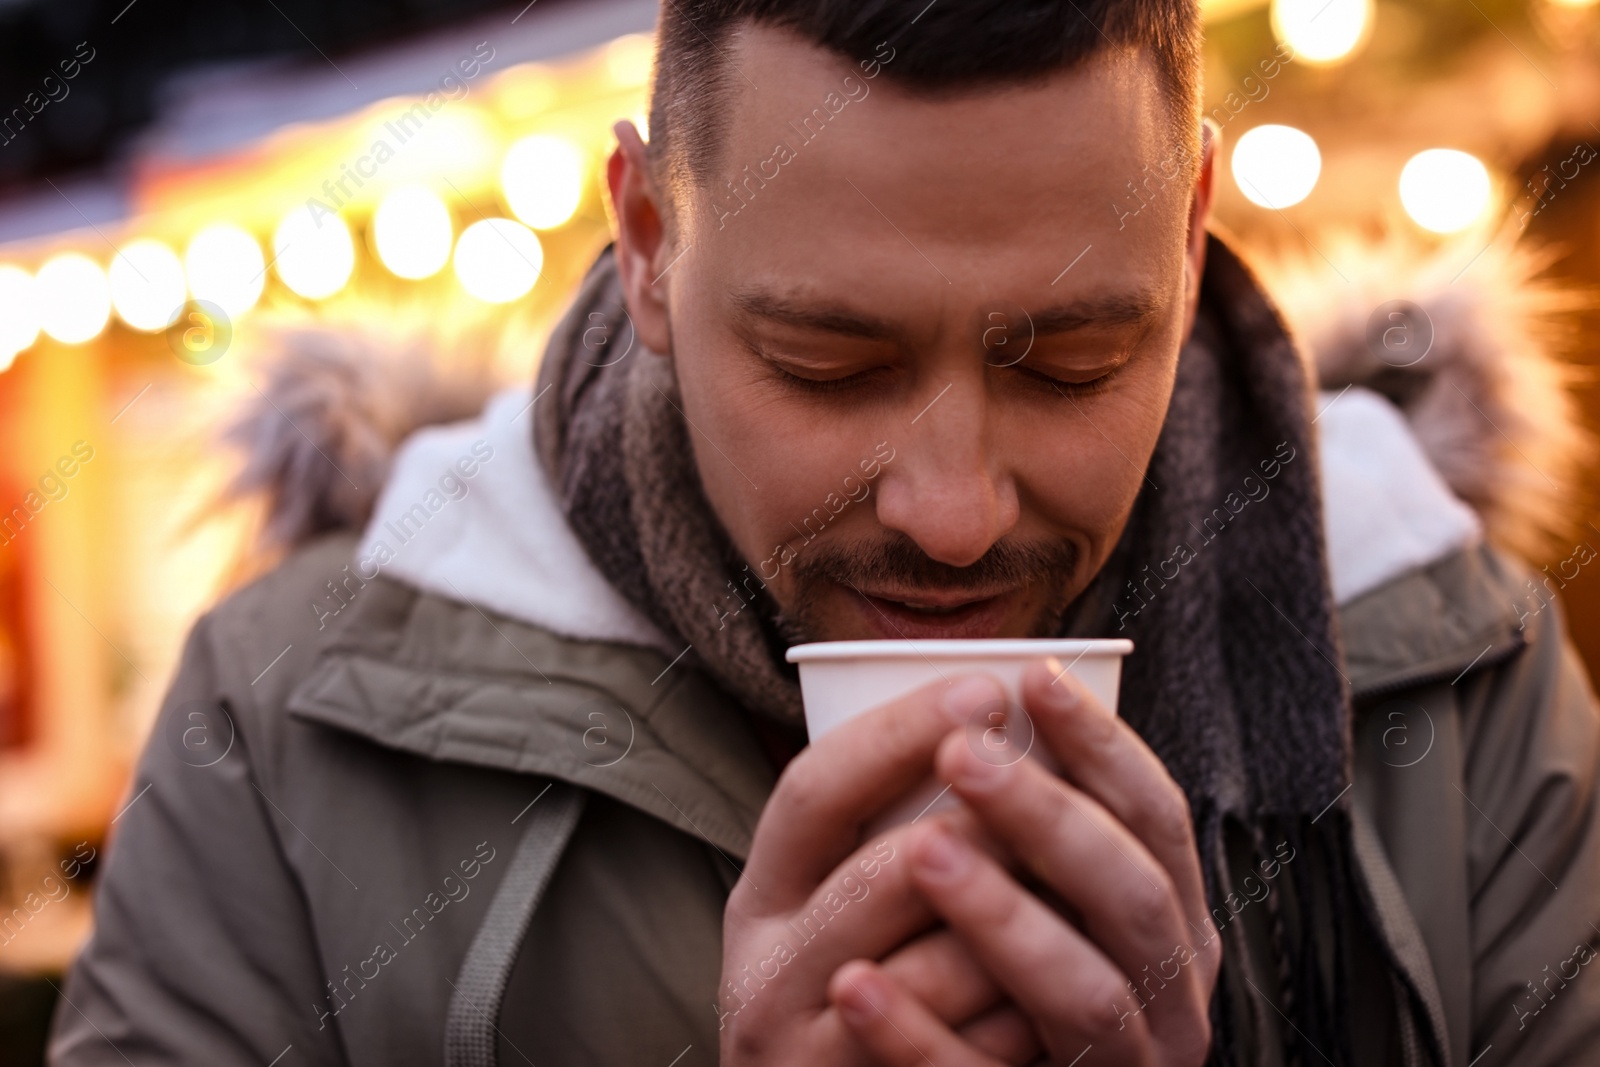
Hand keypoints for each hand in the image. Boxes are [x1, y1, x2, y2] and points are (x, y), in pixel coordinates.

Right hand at [719, 676, 1044, 1064]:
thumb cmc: (838, 996)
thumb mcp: (822, 909)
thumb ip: (882, 834)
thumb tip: (1002, 719)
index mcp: (762, 893)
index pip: (815, 789)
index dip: (900, 733)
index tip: (989, 686)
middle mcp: (766, 967)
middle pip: (880, 875)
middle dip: (989, 828)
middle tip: (1071, 803)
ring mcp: (801, 1049)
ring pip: (932, 972)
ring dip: (1020, 925)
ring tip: (1082, 888)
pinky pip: (960, 1062)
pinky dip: (1015, 1026)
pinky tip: (1052, 998)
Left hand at [829, 660, 1220, 1065]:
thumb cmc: (1013, 994)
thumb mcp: (1057, 913)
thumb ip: (1039, 838)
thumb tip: (972, 703)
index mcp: (1171, 928)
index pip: (1158, 821)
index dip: (1104, 745)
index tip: (1034, 674)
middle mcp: (1170, 1002)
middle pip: (1131, 896)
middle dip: (1050, 818)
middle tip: (965, 753)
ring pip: (1084, 994)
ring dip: (1004, 916)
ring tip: (920, 852)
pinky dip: (919, 1034)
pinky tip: (854, 984)